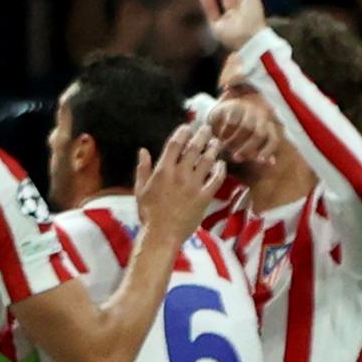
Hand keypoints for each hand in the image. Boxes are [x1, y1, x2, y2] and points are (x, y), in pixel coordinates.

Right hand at [134, 123, 224, 240]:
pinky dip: (220, 169)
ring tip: (217, 142)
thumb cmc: (148, 213)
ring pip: (207, 160)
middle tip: (207, 129)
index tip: (187, 127)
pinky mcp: (204, 197)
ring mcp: (193, 185)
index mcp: (162, 171)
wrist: (162, 234)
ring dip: (213, 149)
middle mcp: (179, 175)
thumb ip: (143, 168)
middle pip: (194, 148)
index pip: (174, 144)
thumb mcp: (140, 189)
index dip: (182, 133)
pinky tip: (221, 164)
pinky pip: (216, 179)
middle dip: (202, 135)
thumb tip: (142, 150)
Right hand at [205, 97, 282, 166]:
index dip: (268, 150)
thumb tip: (271, 162)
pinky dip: (225, 133)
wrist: (222, 113)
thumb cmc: (236, 133)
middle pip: (259, 134)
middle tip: (236, 158)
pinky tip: (219, 138)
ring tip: (224, 148)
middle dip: (248, 148)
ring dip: (234, 141)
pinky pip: (232, 122)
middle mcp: (260, 116)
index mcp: (267, 126)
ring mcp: (247, 109)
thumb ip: (257, 152)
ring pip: (246, 128)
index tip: (259, 161)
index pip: (273, 139)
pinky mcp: (234, 106)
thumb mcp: (247, 143)